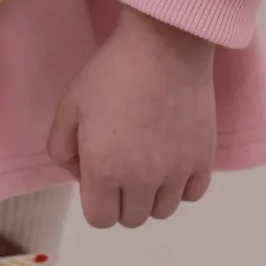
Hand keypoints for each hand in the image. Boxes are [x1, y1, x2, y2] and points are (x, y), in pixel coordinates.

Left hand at [48, 6, 216, 228]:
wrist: (163, 46)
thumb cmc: (111, 72)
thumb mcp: (70, 105)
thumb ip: (61, 147)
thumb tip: (78, 172)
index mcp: (104, 170)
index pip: (100, 219)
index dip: (95, 200)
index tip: (97, 173)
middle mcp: (142, 181)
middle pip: (132, 218)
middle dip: (121, 198)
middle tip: (121, 161)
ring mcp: (177, 173)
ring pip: (163, 210)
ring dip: (152, 194)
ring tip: (147, 158)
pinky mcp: (203, 160)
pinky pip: (192, 194)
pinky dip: (181, 184)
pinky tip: (172, 158)